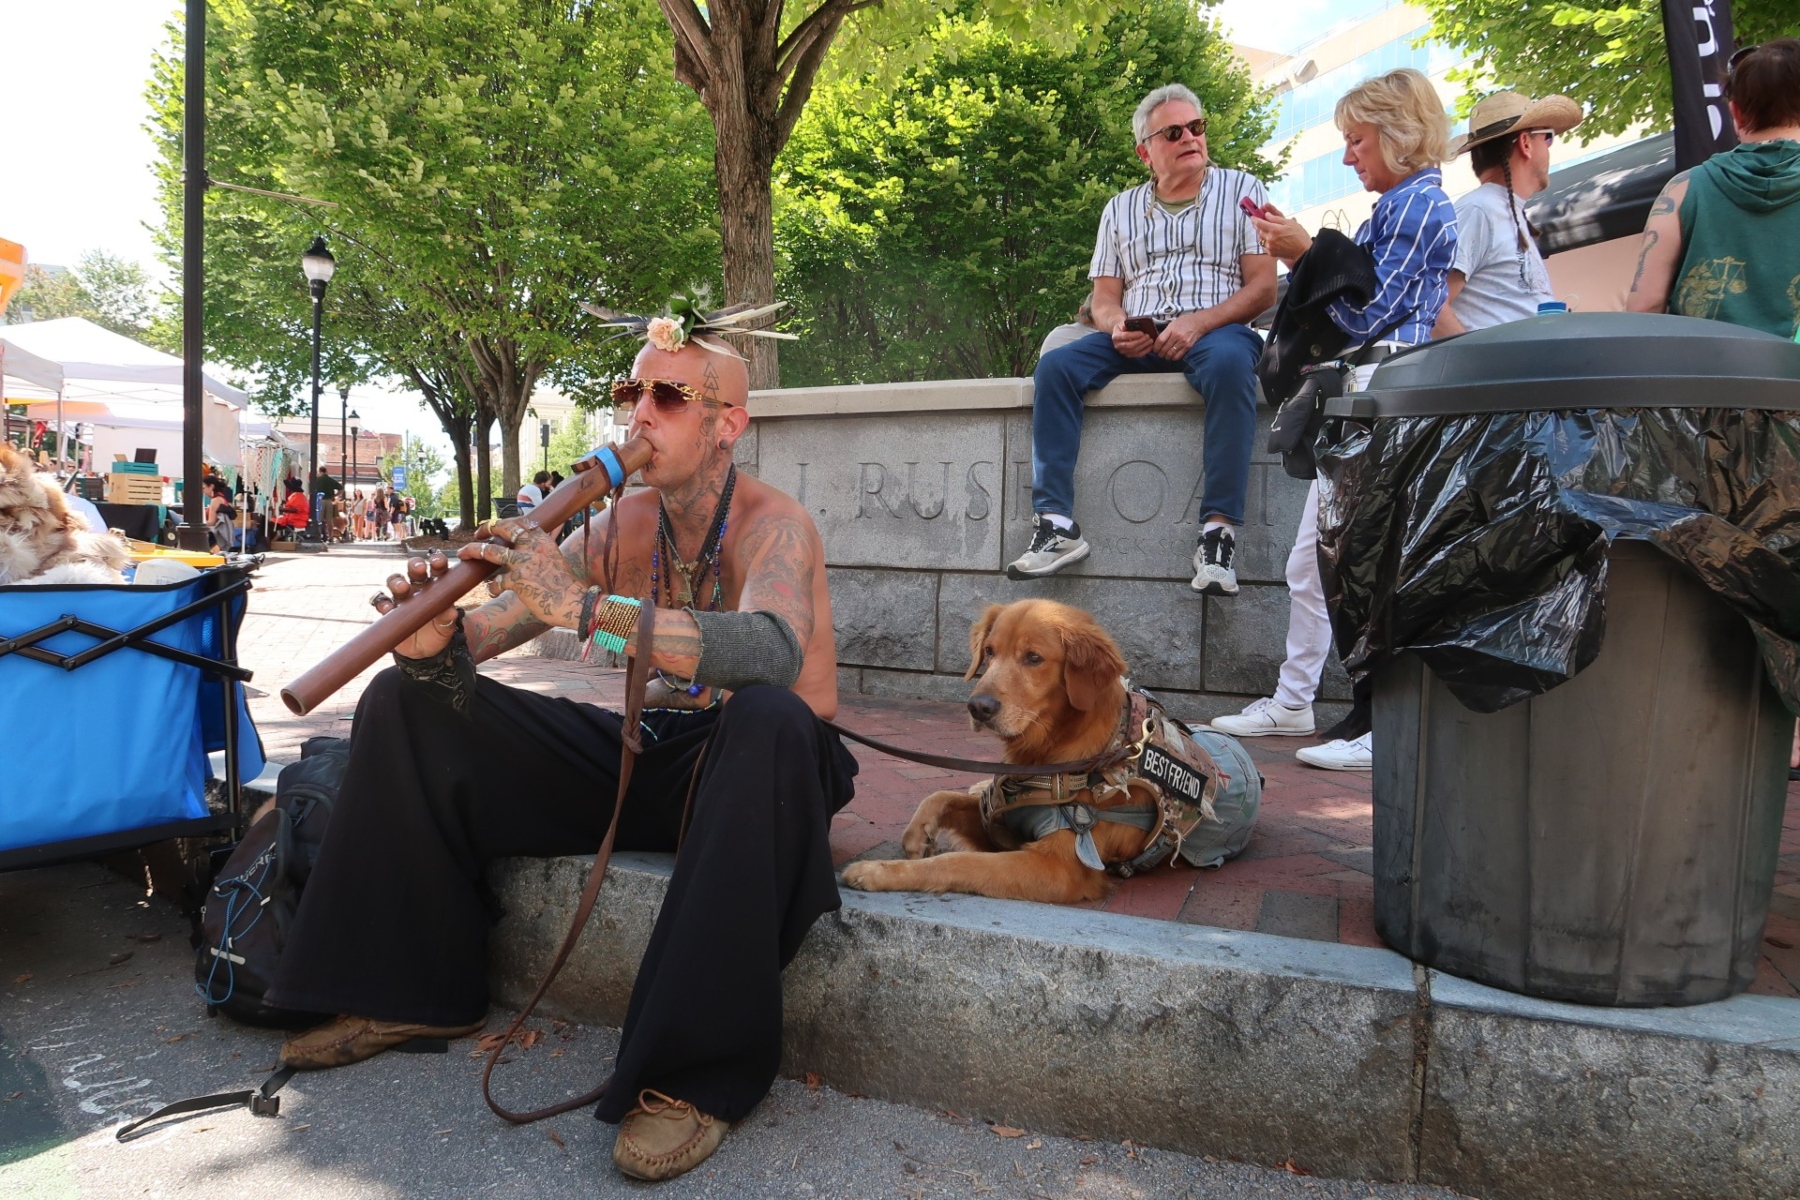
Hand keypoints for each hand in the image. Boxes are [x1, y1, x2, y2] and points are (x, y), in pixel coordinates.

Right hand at [372, 550, 458, 658]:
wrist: (425, 652)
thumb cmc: (438, 632)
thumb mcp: (446, 627)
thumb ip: (448, 619)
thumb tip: (451, 612)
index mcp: (435, 586)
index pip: (437, 568)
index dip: (437, 561)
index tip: (438, 563)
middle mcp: (417, 588)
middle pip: (413, 569)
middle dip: (415, 565)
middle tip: (419, 569)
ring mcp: (402, 598)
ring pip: (395, 582)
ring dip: (397, 582)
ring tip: (402, 589)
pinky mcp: (389, 611)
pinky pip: (382, 602)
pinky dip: (383, 603)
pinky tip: (388, 608)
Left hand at [459, 517, 584, 629]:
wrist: (574, 603)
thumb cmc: (565, 585)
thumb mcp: (555, 558)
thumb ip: (540, 549)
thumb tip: (528, 541)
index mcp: (542, 540)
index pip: (520, 522)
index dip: (504, 522)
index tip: (495, 526)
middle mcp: (532, 547)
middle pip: (503, 528)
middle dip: (486, 528)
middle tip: (477, 534)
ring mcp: (524, 563)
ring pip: (491, 551)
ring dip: (473, 551)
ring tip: (463, 553)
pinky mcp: (518, 581)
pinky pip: (496, 581)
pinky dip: (492, 586)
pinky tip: (493, 590)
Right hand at [1111, 319, 1154, 357]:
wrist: (1120, 333)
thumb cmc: (1123, 327)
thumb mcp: (1123, 323)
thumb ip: (1127, 324)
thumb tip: (1134, 324)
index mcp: (1115, 337)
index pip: (1125, 336)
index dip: (1134, 335)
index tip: (1142, 333)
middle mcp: (1118, 345)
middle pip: (1130, 345)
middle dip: (1140, 341)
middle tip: (1148, 336)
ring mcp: (1123, 351)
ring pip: (1135, 351)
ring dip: (1144, 346)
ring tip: (1150, 340)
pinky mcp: (1128, 355)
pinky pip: (1138, 355)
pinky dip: (1145, 351)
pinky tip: (1150, 346)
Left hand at [1152, 310, 1211, 359]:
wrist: (1199, 322)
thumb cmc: (1186, 321)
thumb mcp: (1173, 323)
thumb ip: (1166, 331)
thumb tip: (1158, 340)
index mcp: (1172, 329)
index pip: (1160, 341)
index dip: (1155, 347)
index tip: (1154, 349)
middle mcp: (1177, 336)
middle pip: (1164, 349)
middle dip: (1160, 353)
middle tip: (1159, 353)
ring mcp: (1183, 342)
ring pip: (1170, 354)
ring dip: (1166, 356)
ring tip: (1165, 355)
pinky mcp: (1188, 347)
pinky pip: (1178, 356)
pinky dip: (1173, 357)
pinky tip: (1172, 356)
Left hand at [1248, 202, 1311, 267]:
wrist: (1303, 252)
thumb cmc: (1299, 236)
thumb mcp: (1289, 223)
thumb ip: (1276, 219)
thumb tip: (1266, 215)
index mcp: (1274, 230)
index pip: (1259, 223)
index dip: (1255, 219)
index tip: (1252, 216)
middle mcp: (1270, 239)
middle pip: (1259, 230)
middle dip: (1259, 225)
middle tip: (1261, 221)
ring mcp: (1269, 247)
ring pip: (1261, 238)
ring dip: (1262, 233)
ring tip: (1268, 230)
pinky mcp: (1271, 253)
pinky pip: (1265, 245)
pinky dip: (1266, 241)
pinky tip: (1272, 239)